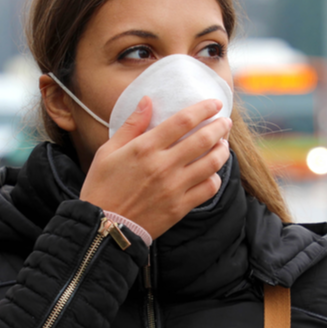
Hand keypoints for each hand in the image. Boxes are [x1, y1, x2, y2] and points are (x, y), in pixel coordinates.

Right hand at [79, 96, 231, 238]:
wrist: (103, 227)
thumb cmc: (101, 187)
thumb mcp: (107, 151)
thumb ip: (131, 125)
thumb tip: (148, 100)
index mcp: (145, 148)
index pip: (183, 121)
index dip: (203, 109)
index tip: (214, 104)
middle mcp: (163, 166)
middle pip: (203, 139)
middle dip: (219, 127)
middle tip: (225, 122)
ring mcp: (174, 188)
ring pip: (211, 164)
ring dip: (222, 151)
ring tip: (223, 145)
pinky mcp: (180, 207)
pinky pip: (208, 189)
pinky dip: (215, 178)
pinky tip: (212, 172)